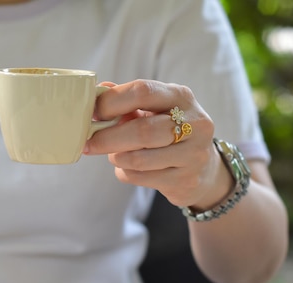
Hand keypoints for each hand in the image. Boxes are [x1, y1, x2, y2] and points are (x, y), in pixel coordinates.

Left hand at [84, 79, 233, 209]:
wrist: (204, 169)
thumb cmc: (168, 133)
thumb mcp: (154, 110)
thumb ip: (127, 101)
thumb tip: (97, 93)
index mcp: (181, 96)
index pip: (143, 91)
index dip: (112, 102)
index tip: (93, 113)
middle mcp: (194, 123)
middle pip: (142, 131)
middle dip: (108, 138)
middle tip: (89, 143)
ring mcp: (194, 154)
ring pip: (140, 159)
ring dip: (117, 158)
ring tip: (114, 155)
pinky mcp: (186, 180)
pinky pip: (142, 178)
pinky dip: (126, 173)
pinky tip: (128, 168)